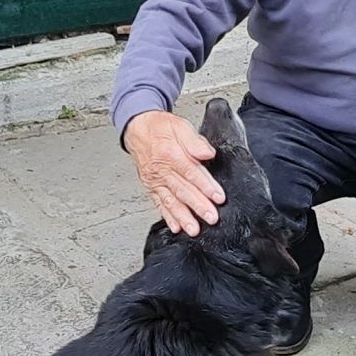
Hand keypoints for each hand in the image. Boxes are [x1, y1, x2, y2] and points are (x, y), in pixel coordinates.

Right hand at [124, 109, 221, 234]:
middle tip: (211, 218)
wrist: (137, 128)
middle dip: (198, 206)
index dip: (206, 186)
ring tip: (194, 229)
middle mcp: (161, 170)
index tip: (218, 197)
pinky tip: (176, 227)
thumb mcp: (179, 126)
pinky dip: (168, 216)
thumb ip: (194, 141)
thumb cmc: (160, 127)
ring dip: (183, 217)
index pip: (191, 172)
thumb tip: (207, 152)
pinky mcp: (151, 187)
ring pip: (171, 201)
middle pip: (183, 190)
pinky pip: (159, 203)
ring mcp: (155, 180)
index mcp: (170, 154)